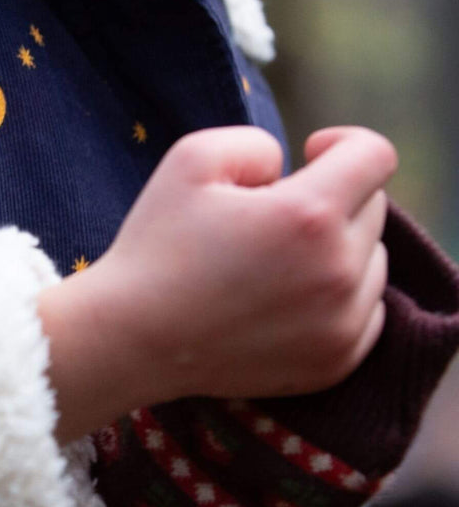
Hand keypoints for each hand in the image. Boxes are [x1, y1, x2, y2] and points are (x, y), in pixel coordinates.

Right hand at [40, 125, 396, 442]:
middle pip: (373, 208)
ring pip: (373, 262)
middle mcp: (338, 272)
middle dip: (331, 197)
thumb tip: (290, 168)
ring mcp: (342, 325)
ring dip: (338, 249)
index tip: (310, 154)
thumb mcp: (190, 158)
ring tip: (275, 261)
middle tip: (270, 216)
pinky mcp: (334, 363)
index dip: (343, 143)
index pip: (375, 156)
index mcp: (308, 215)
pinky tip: (288, 297)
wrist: (131, 339)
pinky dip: (340, 297)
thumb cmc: (155, 245)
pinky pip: (367, 312)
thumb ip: (258, 144)